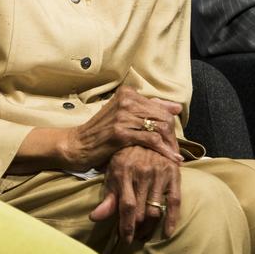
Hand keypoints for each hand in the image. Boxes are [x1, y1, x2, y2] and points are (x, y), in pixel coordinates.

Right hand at [65, 87, 182, 169]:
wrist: (77, 145)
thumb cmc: (101, 132)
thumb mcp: (124, 116)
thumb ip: (148, 109)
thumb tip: (177, 107)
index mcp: (128, 93)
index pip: (160, 106)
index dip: (170, 123)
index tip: (174, 137)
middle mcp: (126, 100)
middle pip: (162, 116)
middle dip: (172, 135)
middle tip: (177, 150)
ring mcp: (123, 116)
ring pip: (159, 128)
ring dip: (170, 145)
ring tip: (175, 156)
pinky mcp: (121, 133)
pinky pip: (151, 140)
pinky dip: (164, 150)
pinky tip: (172, 159)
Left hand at [89, 146, 181, 243]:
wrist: (144, 132)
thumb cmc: (124, 156)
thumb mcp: (112, 173)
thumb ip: (108, 197)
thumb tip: (95, 218)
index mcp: (124, 171)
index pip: (127, 206)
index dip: (126, 226)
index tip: (125, 238)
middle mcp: (143, 172)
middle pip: (141, 211)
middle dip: (137, 228)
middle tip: (134, 236)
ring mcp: (159, 172)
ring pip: (156, 210)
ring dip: (150, 227)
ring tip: (144, 234)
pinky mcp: (173, 173)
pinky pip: (175, 201)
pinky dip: (171, 219)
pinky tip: (167, 232)